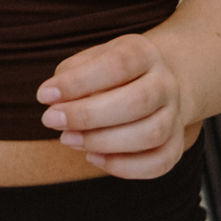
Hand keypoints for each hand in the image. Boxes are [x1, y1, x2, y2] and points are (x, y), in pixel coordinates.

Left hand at [37, 31, 199, 178]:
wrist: (157, 82)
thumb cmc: (111, 72)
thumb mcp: (91, 59)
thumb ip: (71, 75)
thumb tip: (55, 101)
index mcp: (143, 54)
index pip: (117, 65)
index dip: (79, 82)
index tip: (44, 95)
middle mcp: (165, 83)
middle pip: (137, 102)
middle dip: (88, 115)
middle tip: (50, 120)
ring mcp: (175, 115)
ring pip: (151, 134)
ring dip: (104, 142)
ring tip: (68, 139)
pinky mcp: (176, 144)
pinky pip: (159, 162)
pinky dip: (124, 166)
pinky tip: (93, 157)